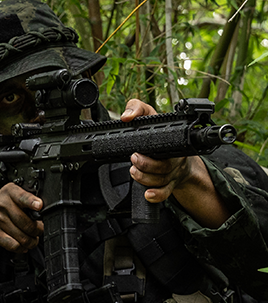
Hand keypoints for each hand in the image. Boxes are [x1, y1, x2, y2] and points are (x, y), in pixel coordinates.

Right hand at [0, 182, 43, 270]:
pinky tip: (22, 245)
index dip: (32, 202)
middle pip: (29, 224)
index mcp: (9, 192)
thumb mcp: (10, 197)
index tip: (39, 206)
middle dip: (38, 231)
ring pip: (24, 237)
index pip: (23, 197)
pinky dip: (21, 248)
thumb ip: (26, 201)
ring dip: (31, 242)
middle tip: (38, 231)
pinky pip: (14, 245)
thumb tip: (43, 213)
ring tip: (31, 240)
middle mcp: (2, 205)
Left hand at [121, 97, 228, 226]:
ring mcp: (173, 171)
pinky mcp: (169, 183)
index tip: (136, 150)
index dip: (153, 148)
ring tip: (133, 171)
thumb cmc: (159, 132)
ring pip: (162, 180)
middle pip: (165, 166)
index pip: (169, 143)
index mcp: (172, 139)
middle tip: (133, 158)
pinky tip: (148, 194)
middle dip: (146, 165)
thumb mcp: (149, 115)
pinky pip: (166, 192)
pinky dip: (157, 195)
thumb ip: (137, 107)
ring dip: (146, 178)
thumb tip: (126, 116)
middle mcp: (176, 156)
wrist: (174, 150)